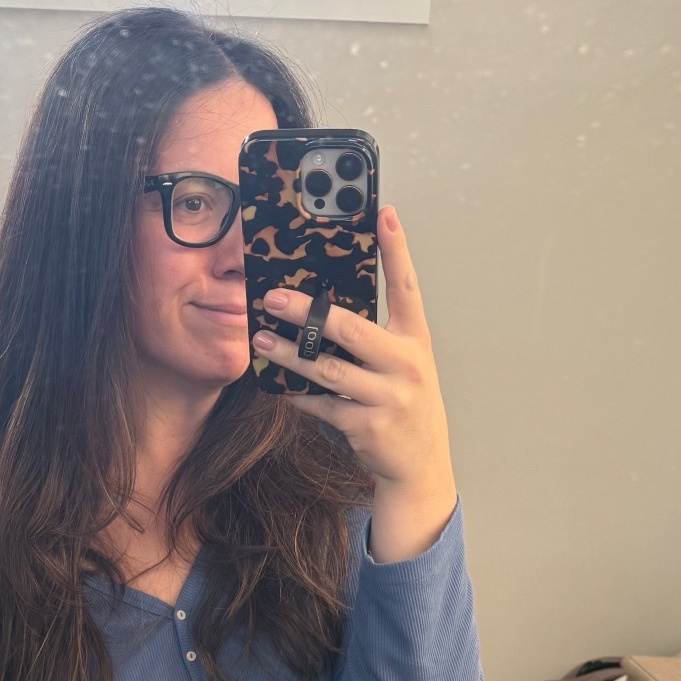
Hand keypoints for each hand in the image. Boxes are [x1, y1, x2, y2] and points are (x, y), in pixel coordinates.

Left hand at [251, 204, 456, 562]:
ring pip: (326, 369)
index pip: (407, 287)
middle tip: (272, 296)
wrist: (420, 467)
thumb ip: (375, 339)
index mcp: (415, 342)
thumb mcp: (403, 366)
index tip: (384, 212)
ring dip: (289, 354)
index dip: (397, 250)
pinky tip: (275, 384)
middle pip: (351, 329)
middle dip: (308, 312)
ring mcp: (386, 398)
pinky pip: (319, 404)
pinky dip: (295, 394)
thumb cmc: (404, 406)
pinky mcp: (365, 427)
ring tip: (260, 337)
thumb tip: (323, 310)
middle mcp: (406, 366)